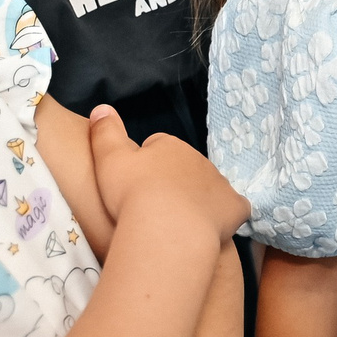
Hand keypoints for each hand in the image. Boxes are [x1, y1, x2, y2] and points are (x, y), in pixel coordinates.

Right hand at [96, 118, 250, 239]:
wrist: (166, 228)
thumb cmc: (132, 194)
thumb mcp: (109, 159)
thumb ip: (105, 132)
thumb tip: (102, 108)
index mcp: (170, 146)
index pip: (159, 146)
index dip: (147, 164)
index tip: (135, 183)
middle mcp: (199, 159)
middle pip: (185, 167)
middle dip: (173, 181)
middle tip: (155, 206)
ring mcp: (220, 183)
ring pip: (209, 187)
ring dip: (197, 198)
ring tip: (178, 222)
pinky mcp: (234, 208)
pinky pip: (234, 208)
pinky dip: (225, 216)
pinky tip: (213, 229)